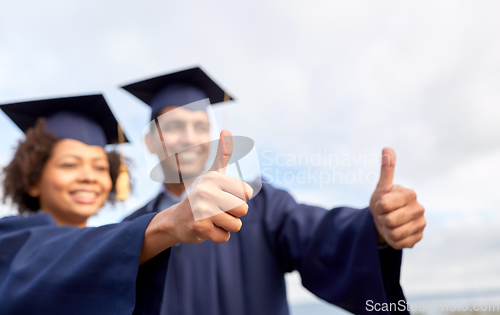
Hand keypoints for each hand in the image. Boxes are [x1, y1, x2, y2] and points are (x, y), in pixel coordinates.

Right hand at [140, 130, 251, 262]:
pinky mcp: (199, 227)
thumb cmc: (201, 196)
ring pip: (236, 225)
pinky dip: (217, 236)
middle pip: (243, 210)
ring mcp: (202, 210)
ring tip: (211, 219)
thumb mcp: (212, 175)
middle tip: (216, 210)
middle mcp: (207, 191)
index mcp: (214, 177)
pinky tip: (205, 229)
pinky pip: (225, 237)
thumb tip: (226, 129)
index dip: (238, 198)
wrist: (176, 220)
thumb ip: (222, 155)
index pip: (246, 193)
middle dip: (233, 214)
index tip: (222, 196)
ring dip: (226, 226)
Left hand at [369, 148, 424, 248]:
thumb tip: (387, 148)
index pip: (384, 205)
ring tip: (389, 224)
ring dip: (386, 230)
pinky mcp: (418, 238)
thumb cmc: (383, 201)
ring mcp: (421, 224)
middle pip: (389, 221)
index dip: (378, 207)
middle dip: (382, 219)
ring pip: (394, 233)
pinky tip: (395, 233)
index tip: (381, 204)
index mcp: (410, 194)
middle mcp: (420, 209)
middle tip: (384, 215)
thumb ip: (386, 169)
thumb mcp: (382, 187)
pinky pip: (399, 243)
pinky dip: (393, 240)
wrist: (386, 219)